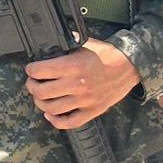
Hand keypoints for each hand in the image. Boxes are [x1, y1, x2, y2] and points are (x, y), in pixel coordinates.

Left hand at [24, 37, 139, 129]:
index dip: (31, 70)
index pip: (39, 71)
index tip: (31, 69)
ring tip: (40, 97)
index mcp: (72, 66)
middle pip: (40, 92)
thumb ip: (67, 43)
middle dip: (31, 86)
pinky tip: (50, 114)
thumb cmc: (107, 54)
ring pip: (51, 108)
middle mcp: (77, 84)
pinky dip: (56, 121)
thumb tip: (51, 40)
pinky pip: (70, 122)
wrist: (131, 66)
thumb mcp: (85, 43)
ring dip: (40, 103)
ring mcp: (85, 100)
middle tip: (33, 83)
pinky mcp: (93, 111)